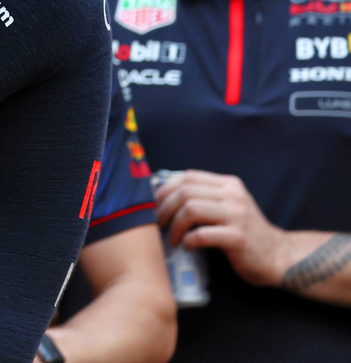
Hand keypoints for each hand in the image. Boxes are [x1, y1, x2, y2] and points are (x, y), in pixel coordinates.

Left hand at [154, 169, 284, 285]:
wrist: (279, 257)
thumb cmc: (245, 233)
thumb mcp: (228, 206)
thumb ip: (205, 197)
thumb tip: (164, 194)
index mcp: (228, 185)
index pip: (187, 177)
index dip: (165, 189)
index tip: (154, 204)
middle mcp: (233, 196)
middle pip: (185, 191)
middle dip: (164, 208)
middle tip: (158, 224)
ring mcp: (237, 216)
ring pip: (191, 209)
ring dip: (174, 225)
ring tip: (171, 238)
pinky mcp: (238, 238)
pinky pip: (203, 234)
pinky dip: (189, 240)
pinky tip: (188, 246)